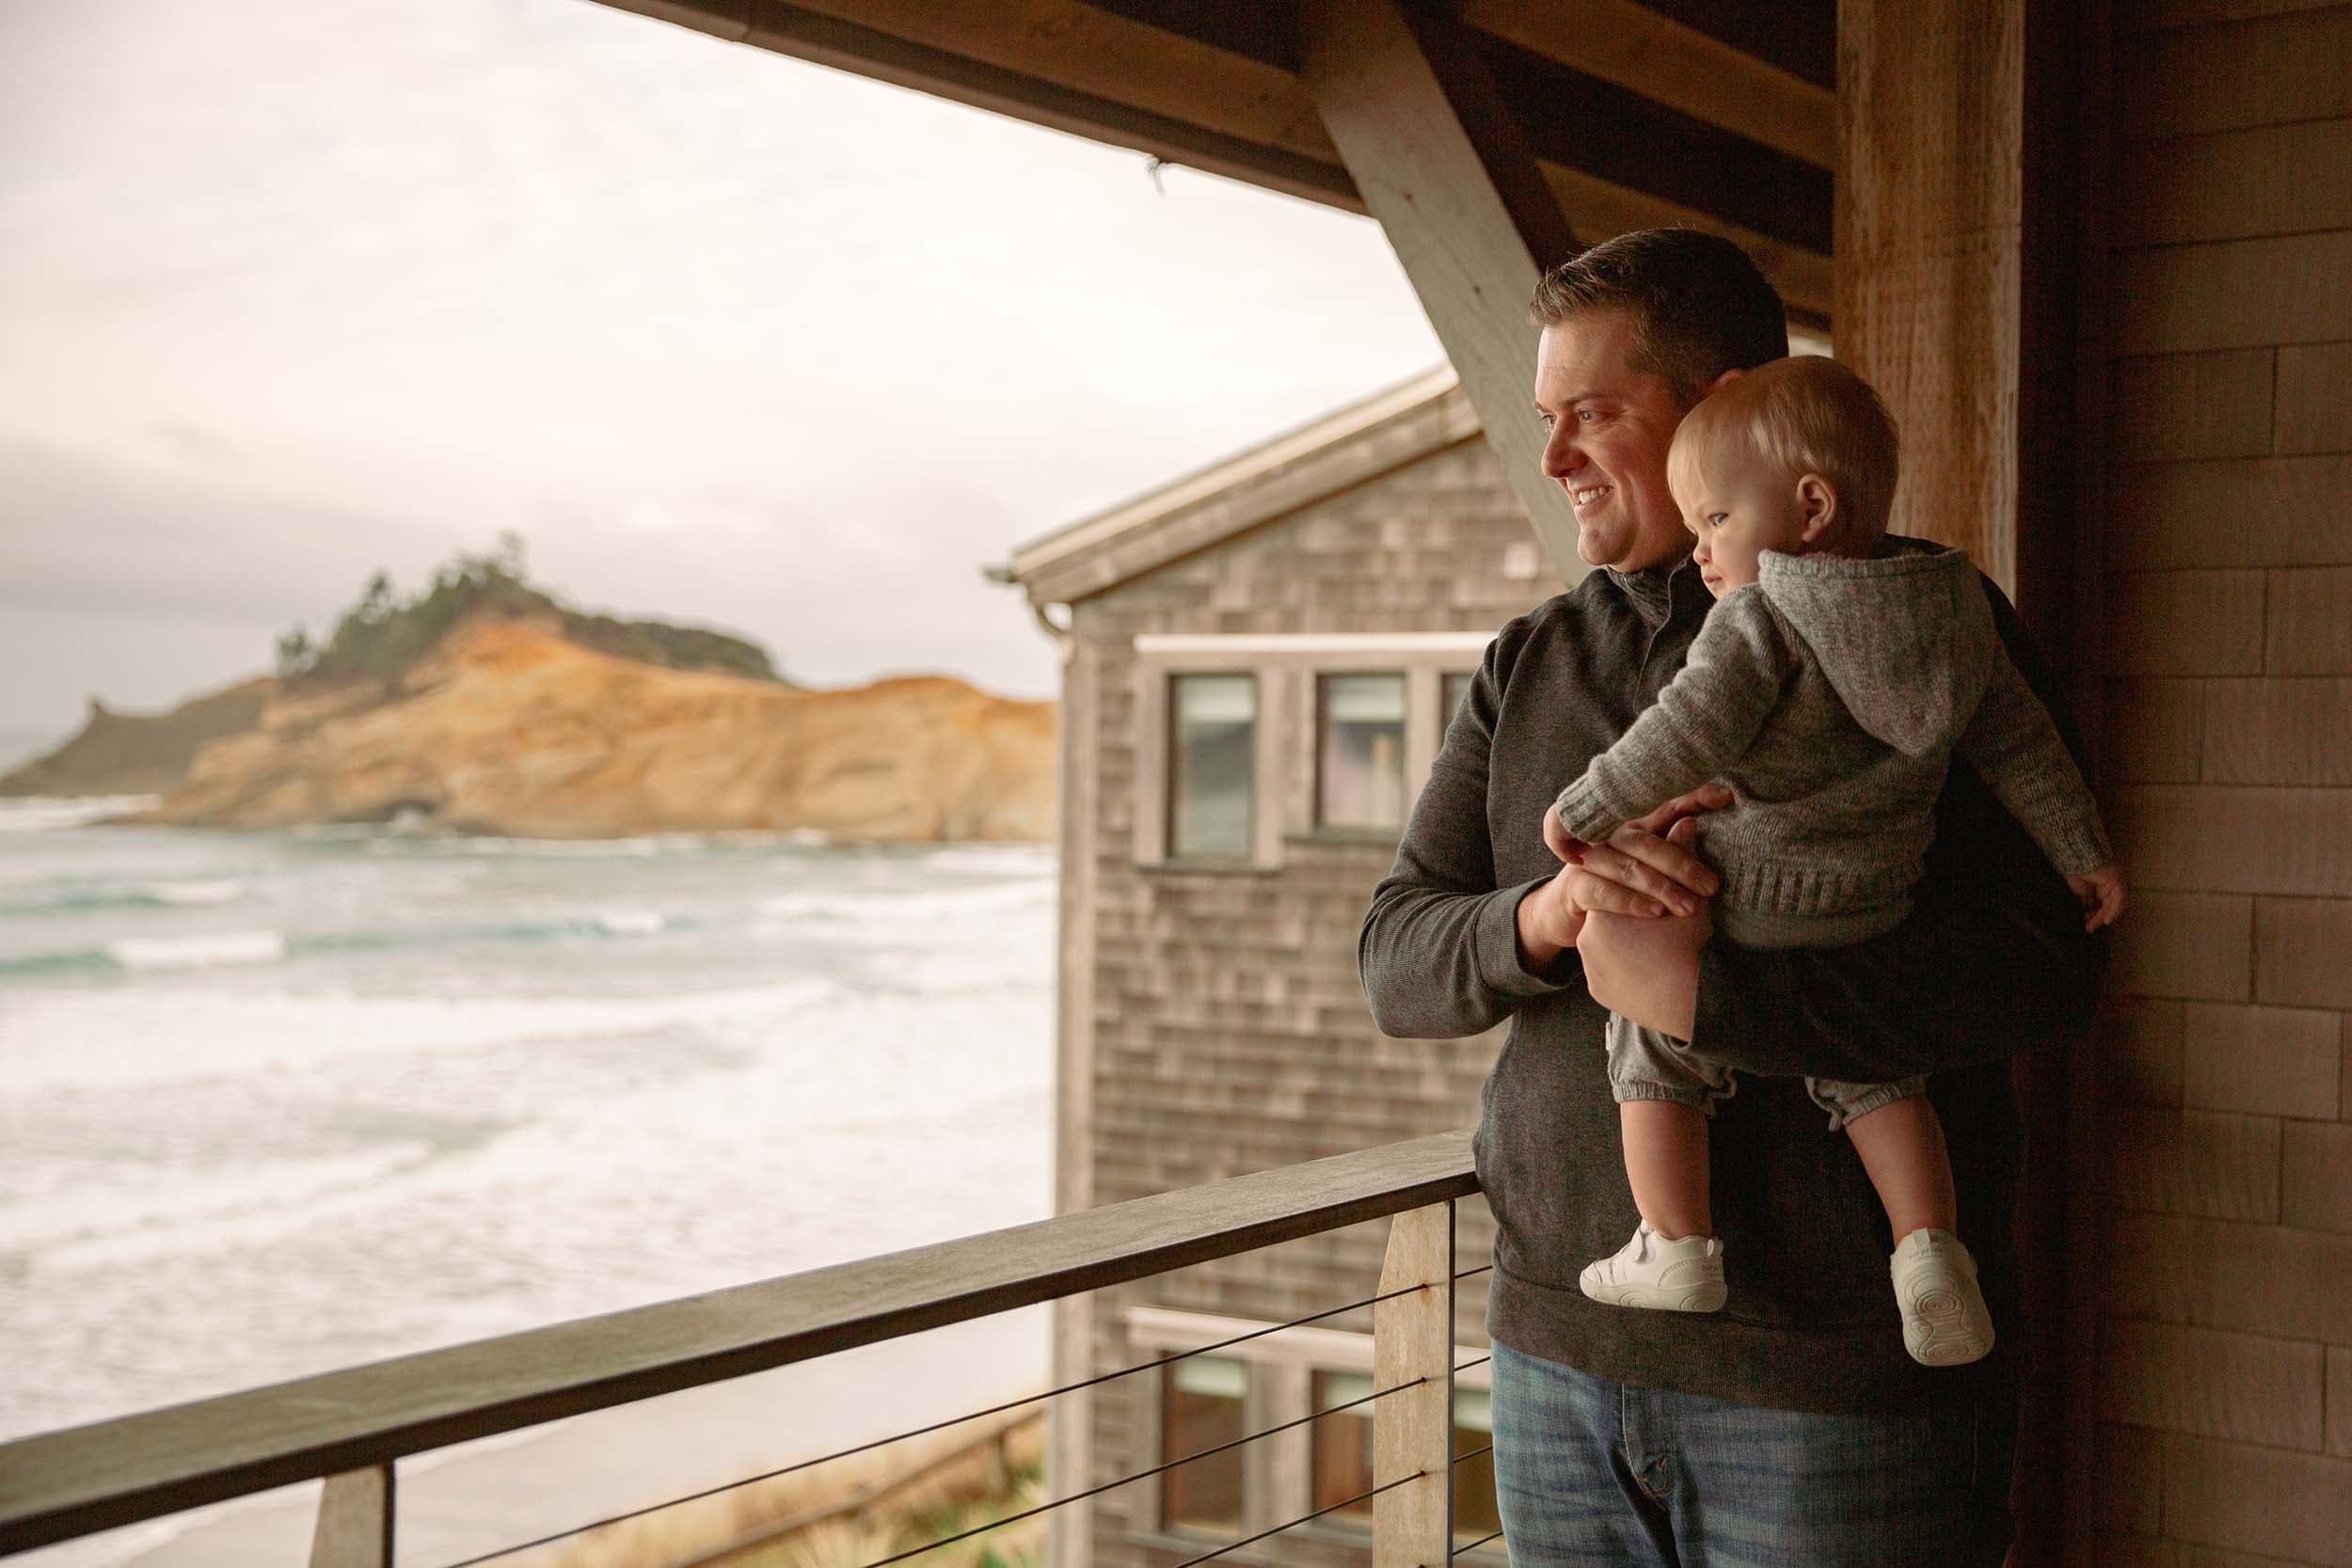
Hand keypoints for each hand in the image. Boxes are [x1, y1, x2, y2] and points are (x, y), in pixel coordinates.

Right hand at [1516, 787, 1726, 974]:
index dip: (1693, 797)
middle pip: (1647, 841)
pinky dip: (1630, 902)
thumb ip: (1677, 849)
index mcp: (1635, 825)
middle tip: (1711, 887)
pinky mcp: (1575, 885)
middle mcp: (1611, 836)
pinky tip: (1653, 912)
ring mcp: (1590, 859)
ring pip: (1629, 867)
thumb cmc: (1620, 888)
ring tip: (1689, 907)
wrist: (1567, 913)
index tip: (1724, 796)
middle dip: (1682, 863)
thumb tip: (1699, 828)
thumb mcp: (1653, 869)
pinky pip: (1603, 891)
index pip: (1665, 805)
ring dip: (1661, 888)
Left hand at [1578, 897, 1709, 1038]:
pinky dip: (1623, 973)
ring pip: (1606, 951)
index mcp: (1603, 911)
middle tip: (1655, 936)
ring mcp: (1589, 967)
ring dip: (1624, 950)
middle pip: (1608, 925)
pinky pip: (1609, 975)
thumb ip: (1676, 885)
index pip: (1618, 899)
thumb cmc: (1687, 947)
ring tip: (1653, 956)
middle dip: (1627, 927)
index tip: (1658, 912)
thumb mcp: (1687, 905)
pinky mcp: (1597, 990)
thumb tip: (1682, 876)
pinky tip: (1645, 974)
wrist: (1688, 997)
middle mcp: (1587, 937)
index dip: (1641, 903)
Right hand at [2065, 863, 2128, 932]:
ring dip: (2107, 916)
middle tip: (2089, 928)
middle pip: (2110, 905)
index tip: (2087, 925)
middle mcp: (2112, 884)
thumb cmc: (2075, 871)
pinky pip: (2119, 900)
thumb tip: (2091, 912)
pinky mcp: (2119, 882)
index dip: (2095, 915)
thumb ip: (2088, 901)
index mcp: (2102, 884)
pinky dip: (2114, 911)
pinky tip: (2106, 920)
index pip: (2103, 903)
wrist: (2076, 859)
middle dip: (2099, 917)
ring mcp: (2118, 882)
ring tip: (2097, 925)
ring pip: (2116, 904)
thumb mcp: (2081, 891)